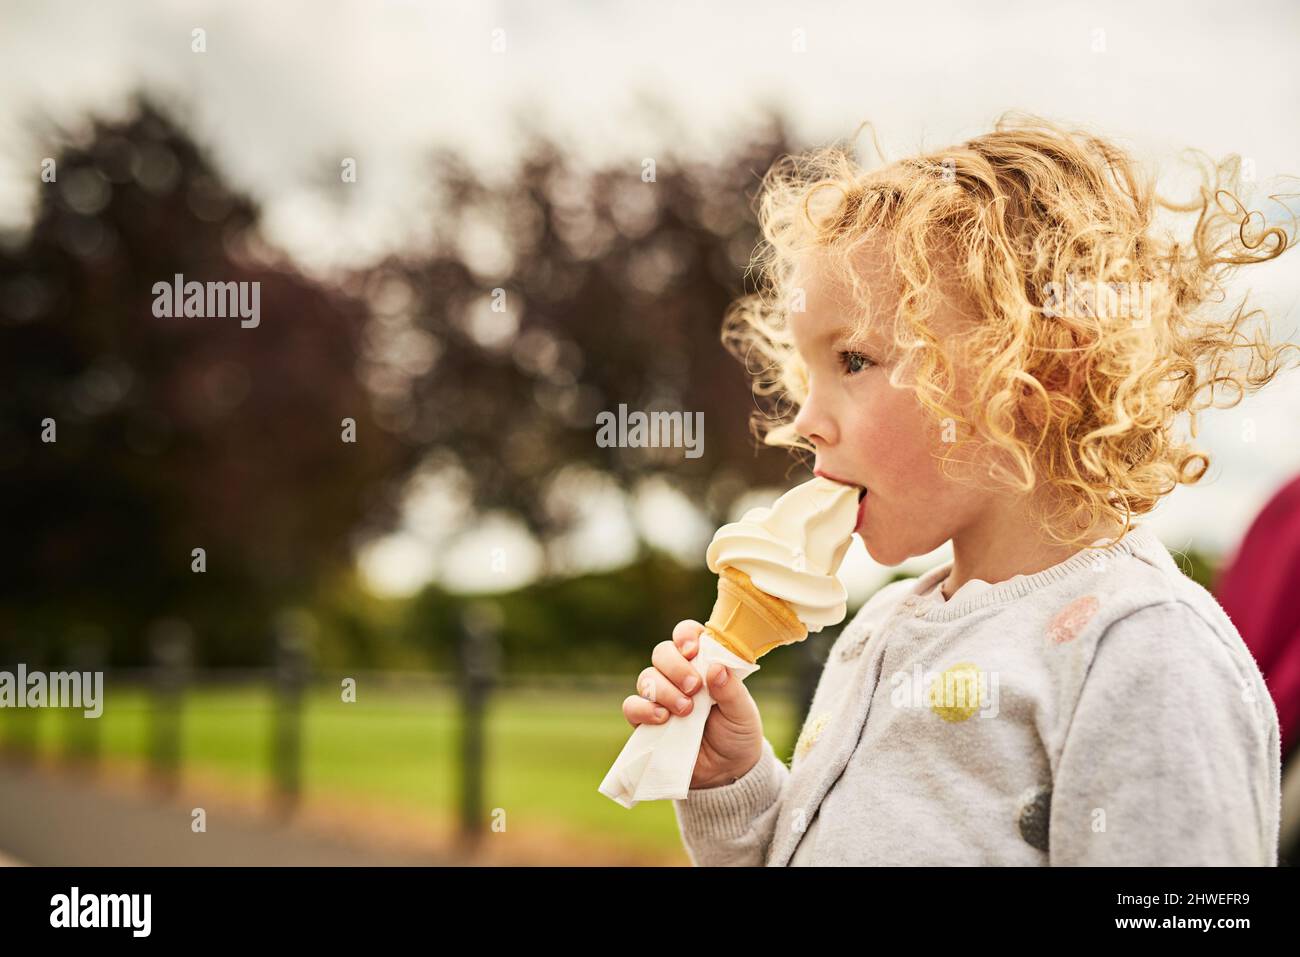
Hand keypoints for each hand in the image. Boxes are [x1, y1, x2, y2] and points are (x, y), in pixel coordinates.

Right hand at [621, 619, 764, 788]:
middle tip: (694, 688)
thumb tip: (716, 668)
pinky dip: (644, 709)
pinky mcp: (646, 722)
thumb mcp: (743, 712)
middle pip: (662, 652)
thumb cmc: (737, 733)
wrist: (726, 773)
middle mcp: (678, 676)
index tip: (693, 650)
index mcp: (703, 663)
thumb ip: (731, 690)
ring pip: (646, 677)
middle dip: (675, 667)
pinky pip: (632, 706)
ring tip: (685, 710)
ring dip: (663, 690)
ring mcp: (660, 698)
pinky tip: (663, 719)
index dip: (685, 636)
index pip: (687, 635)